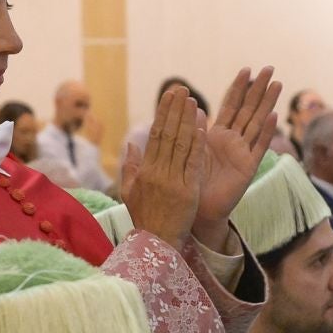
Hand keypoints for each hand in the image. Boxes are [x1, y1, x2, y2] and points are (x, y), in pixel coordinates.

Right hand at [120, 85, 204, 249]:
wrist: (156, 243)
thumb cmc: (145, 218)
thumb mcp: (130, 193)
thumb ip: (130, 167)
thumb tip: (131, 143)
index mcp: (145, 171)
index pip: (155, 136)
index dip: (163, 114)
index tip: (169, 96)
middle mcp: (158, 172)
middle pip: (168, 135)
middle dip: (175, 110)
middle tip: (181, 89)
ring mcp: (173, 181)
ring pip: (181, 145)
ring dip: (187, 121)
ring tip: (193, 101)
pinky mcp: (188, 190)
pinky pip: (193, 163)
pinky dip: (197, 144)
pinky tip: (202, 126)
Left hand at [193, 66, 282, 249]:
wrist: (196, 209)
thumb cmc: (189, 182)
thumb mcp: (187, 150)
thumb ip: (191, 129)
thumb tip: (190, 104)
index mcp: (217, 135)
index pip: (230, 106)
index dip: (238, 88)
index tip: (246, 69)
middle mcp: (232, 141)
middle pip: (248, 109)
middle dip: (258, 89)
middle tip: (269, 68)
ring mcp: (242, 153)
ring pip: (257, 123)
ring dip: (267, 103)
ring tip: (277, 84)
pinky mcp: (247, 167)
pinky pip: (258, 147)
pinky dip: (265, 132)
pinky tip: (274, 116)